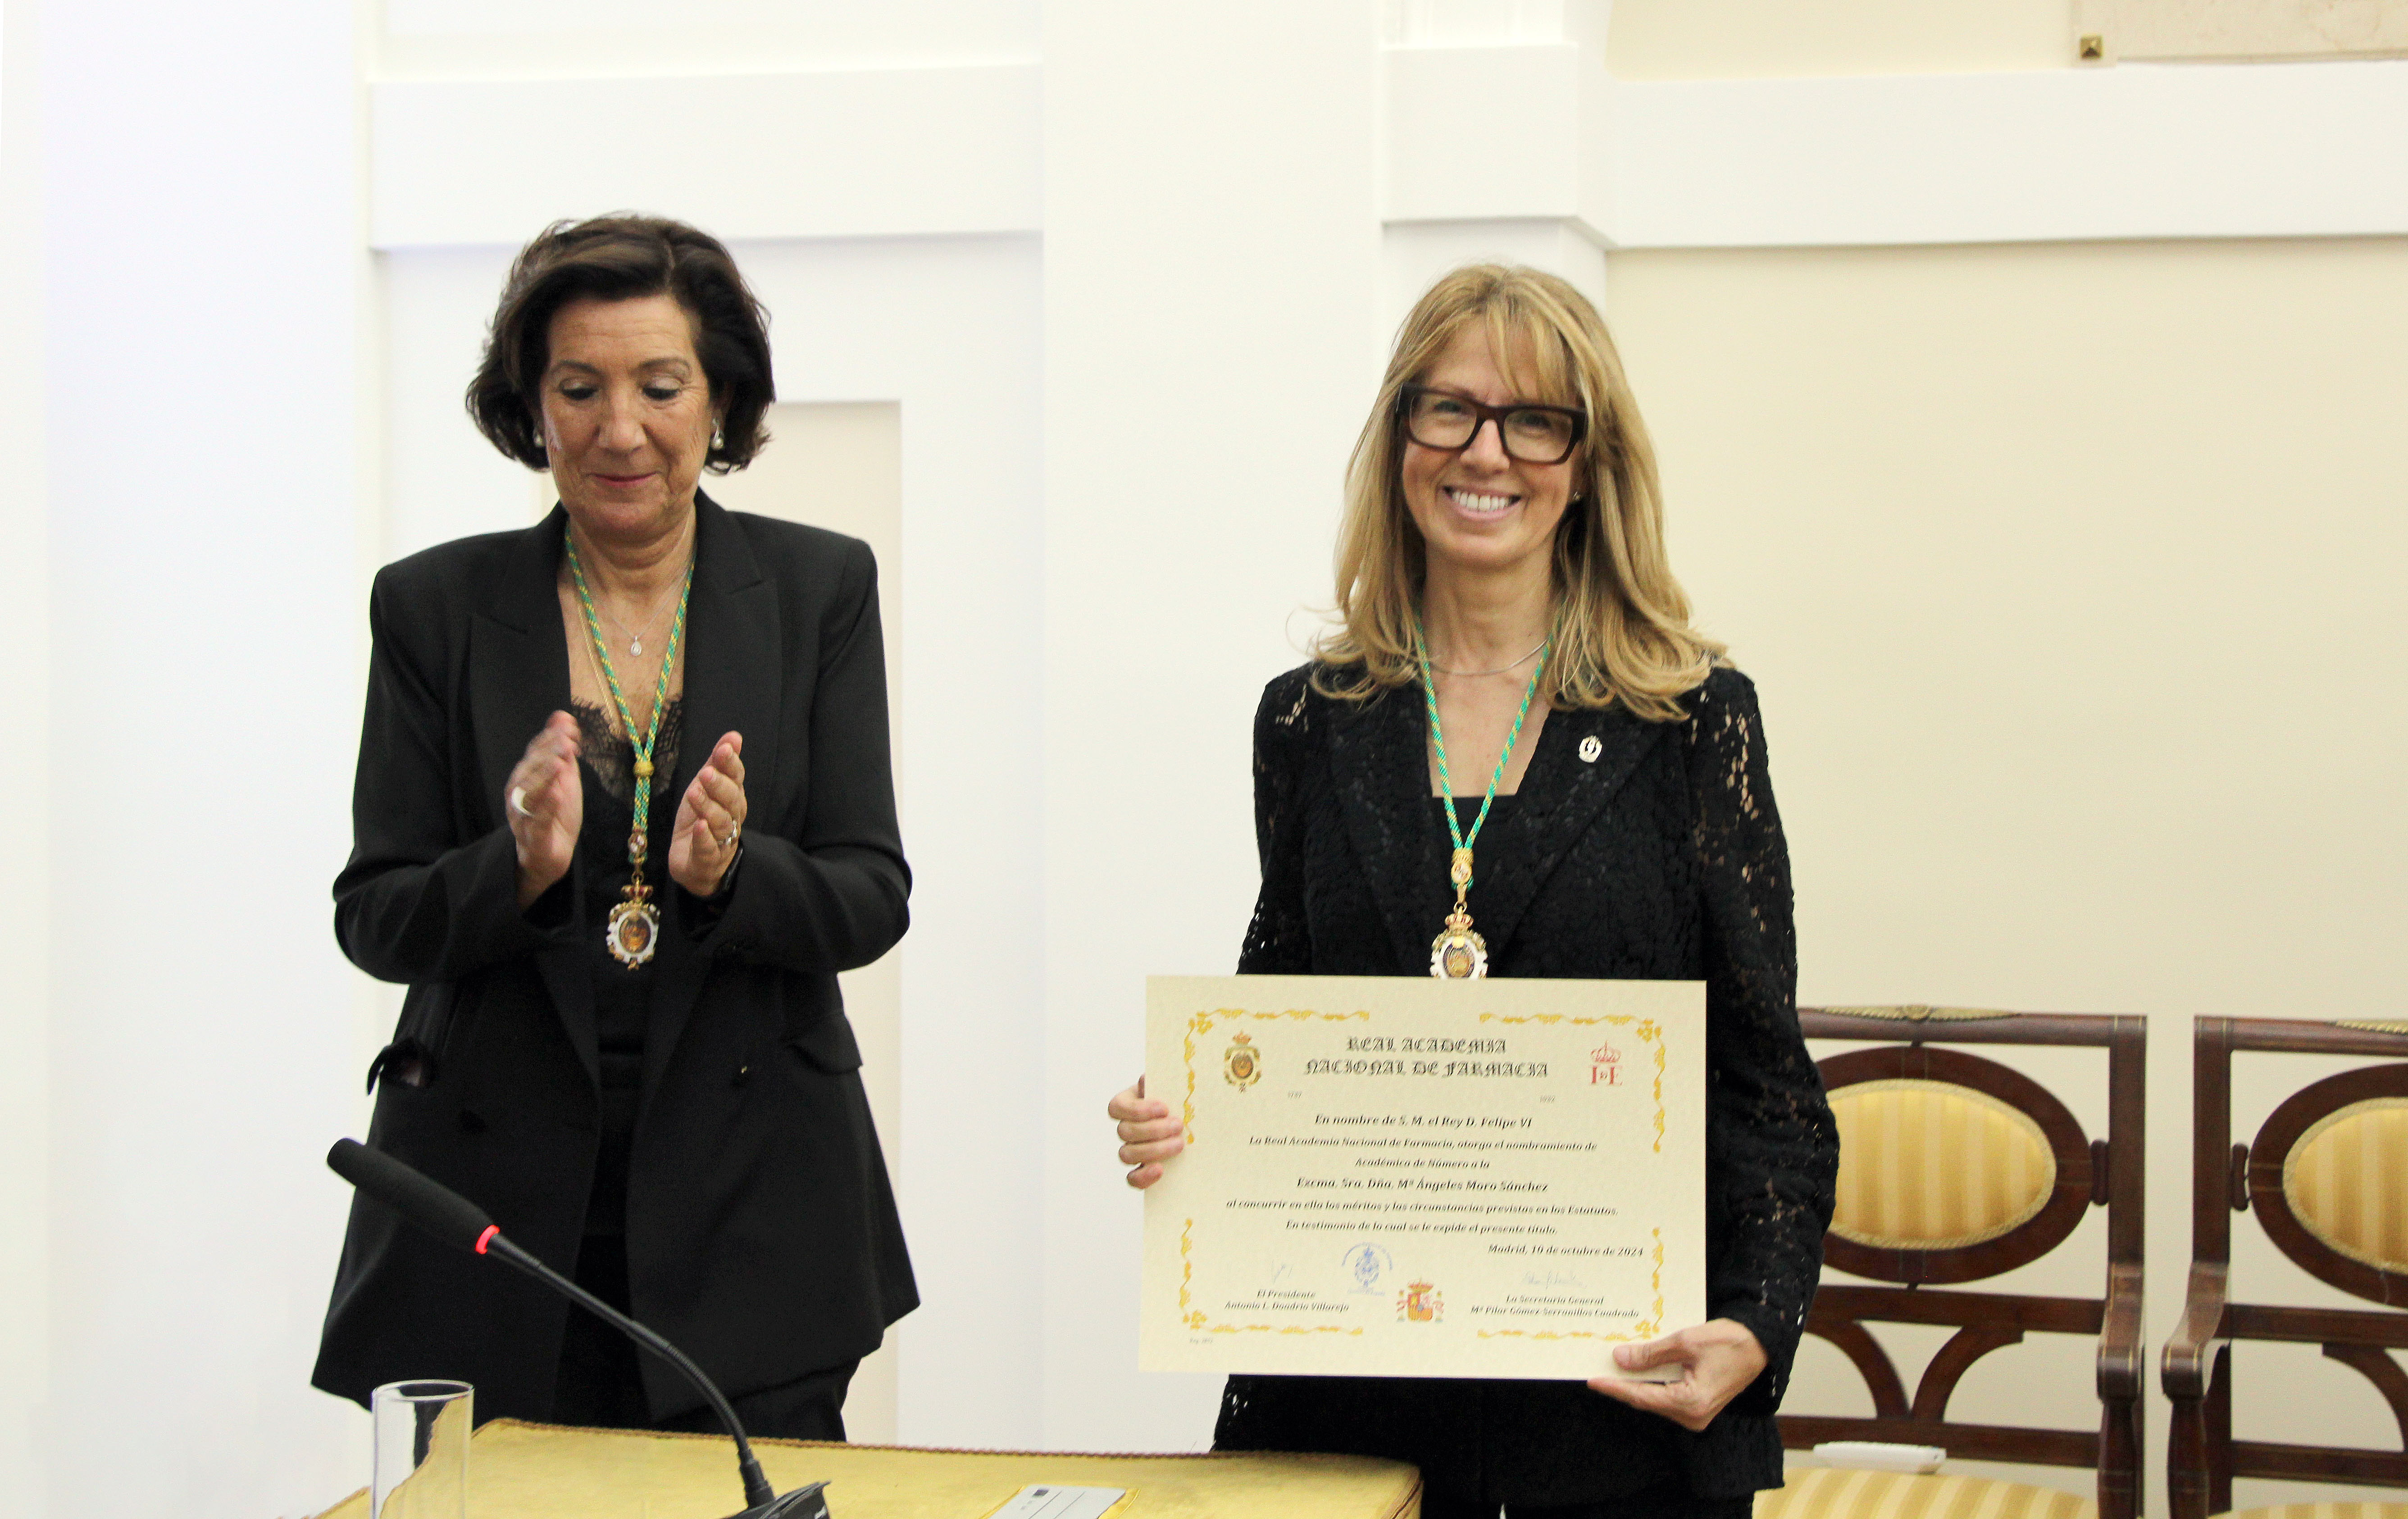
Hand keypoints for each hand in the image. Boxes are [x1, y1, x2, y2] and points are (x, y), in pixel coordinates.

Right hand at [508, 712, 582, 906]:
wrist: (551, 855)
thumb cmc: (554, 812)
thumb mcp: (563, 777)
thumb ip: (560, 749)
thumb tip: (562, 716)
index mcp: (525, 777)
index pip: (535, 753)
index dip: (550, 738)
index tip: (569, 725)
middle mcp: (519, 794)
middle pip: (529, 770)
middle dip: (546, 753)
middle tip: (565, 740)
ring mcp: (523, 816)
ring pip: (529, 794)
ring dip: (544, 776)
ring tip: (558, 762)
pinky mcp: (533, 838)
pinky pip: (537, 821)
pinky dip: (546, 807)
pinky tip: (557, 794)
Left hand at [669, 730, 745, 896]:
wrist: (693, 863)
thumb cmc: (700, 821)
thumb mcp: (704, 789)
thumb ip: (718, 763)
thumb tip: (734, 735)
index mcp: (733, 799)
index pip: (736, 779)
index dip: (731, 764)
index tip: (725, 748)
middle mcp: (732, 819)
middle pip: (731, 801)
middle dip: (720, 786)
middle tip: (706, 773)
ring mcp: (723, 841)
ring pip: (721, 823)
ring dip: (708, 808)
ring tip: (694, 793)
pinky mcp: (708, 860)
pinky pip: (709, 849)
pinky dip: (704, 838)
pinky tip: (699, 826)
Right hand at [1110, 1076, 1184, 1188]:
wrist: (1189, 1119)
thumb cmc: (1178, 1100)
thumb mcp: (1170, 1087)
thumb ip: (1160, 1082)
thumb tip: (1144, 1079)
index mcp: (1127, 1105)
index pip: (1117, 1108)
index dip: (1138, 1110)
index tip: (1164, 1108)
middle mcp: (1126, 1128)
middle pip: (1125, 1132)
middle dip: (1153, 1130)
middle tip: (1178, 1125)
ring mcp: (1132, 1150)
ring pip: (1126, 1154)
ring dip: (1153, 1150)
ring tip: (1179, 1144)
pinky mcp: (1141, 1170)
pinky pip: (1132, 1179)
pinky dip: (1143, 1176)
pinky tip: (1160, 1170)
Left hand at [1585, 1319, 1766, 1431]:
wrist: (1759, 1345)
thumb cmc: (1729, 1341)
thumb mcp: (1685, 1342)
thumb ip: (1651, 1354)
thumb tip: (1620, 1359)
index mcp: (1690, 1403)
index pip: (1641, 1396)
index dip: (1614, 1387)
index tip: (1592, 1379)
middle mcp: (1692, 1416)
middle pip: (1647, 1400)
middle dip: (1622, 1385)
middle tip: (1597, 1370)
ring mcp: (1696, 1414)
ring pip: (1656, 1399)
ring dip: (1636, 1383)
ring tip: (1613, 1367)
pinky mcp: (1698, 1406)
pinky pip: (1667, 1396)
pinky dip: (1652, 1382)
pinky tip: (1638, 1368)